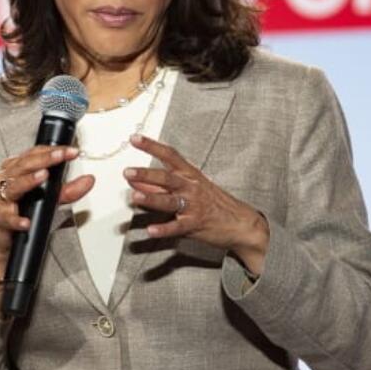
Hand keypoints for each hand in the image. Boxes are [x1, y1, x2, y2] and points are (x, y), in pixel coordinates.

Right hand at [0, 145, 93, 257]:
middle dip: (45, 159)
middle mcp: (7, 180)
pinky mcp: (1, 219)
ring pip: (14, 186)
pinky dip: (17, 220)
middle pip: (25, 165)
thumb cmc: (22, 210)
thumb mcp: (49, 198)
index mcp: (17, 169)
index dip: (53, 150)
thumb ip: (69, 190)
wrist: (3, 237)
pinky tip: (26, 222)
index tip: (71, 151)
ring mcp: (3, 199)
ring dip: (29, 181)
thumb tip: (89, 180)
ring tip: (43, 176)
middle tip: (61, 156)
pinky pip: (8, 218)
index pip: (35, 154)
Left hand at [123, 134, 269, 274]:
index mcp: (189, 174)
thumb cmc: (212, 202)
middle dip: (146, 175)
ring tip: (135, 197)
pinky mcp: (196, 224)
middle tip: (128, 172)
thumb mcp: (189, 188)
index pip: (169, 156)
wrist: (241, 222)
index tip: (134, 139)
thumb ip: (159, 187)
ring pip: (170, 201)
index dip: (152, 146)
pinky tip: (151, 230)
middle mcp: (191, 187)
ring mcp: (194, 206)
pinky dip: (164, 229)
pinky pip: (177, 227)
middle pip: (167, 178)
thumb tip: (134, 182)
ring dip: (151, 199)